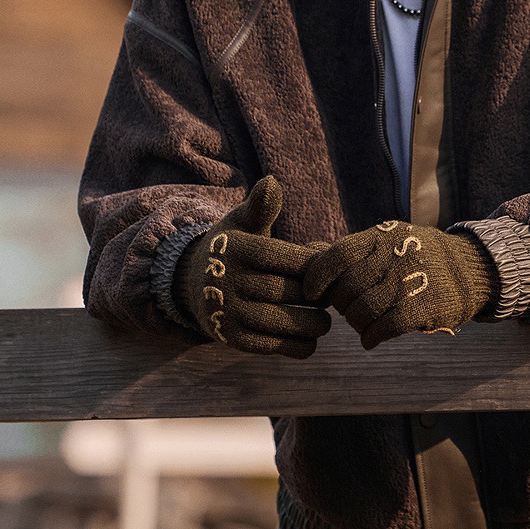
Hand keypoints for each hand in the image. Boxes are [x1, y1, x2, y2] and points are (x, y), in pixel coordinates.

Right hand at [174, 176, 329, 357]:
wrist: (193, 285)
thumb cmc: (233, 248)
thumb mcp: (241, 223)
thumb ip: (260, 207)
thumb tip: (271, 182)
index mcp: (236, 249)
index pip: (284, 257)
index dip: (313, 264)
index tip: (331, 267)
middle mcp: (227, 281)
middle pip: (286, 291)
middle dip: (317, 295)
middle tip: (336, 296)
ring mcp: (228, 312)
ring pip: (281, 322)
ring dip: (312, 324)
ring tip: (325, 319)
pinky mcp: (231, 339)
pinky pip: (271, 346)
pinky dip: (297, 346)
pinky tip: (310, 339)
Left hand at [303, 220, 495, 348]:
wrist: (471, 269)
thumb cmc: (419, 257)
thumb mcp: (388, 240)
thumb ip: (351, 249)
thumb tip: (307, 251)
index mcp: (382, 236)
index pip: (337, 255)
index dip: (318, 278)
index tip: (313, 295)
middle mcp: (394, 255)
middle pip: (346, 289)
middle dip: (342, 306)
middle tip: (349, 311)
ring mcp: (409, 281)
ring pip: (362, 311)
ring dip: (356, 324)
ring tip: (363, 325)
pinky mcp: (423, 307)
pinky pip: (384, 328)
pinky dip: (371, 337)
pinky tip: (371, 339)